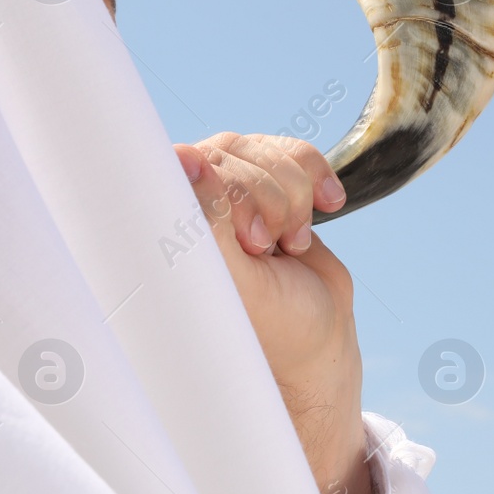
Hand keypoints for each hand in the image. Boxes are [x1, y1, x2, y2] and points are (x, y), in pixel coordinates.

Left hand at [174, 133, 375, 493]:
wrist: (319, 339)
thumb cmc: (269, 326)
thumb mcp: (235, 280)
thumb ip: (208, 219)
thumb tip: (184, 155)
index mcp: (168, 227)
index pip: (188, 166)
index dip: (230, 195)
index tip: (249, 242)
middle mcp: (194, 202)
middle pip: (236, 155)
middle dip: (269, 203)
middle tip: (266, 252)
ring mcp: (234, 189)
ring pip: (269, 153)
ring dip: (294, 200)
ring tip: (289, 246)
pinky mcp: (273, 184)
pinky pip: (298, 154)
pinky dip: (318, 181)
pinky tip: (325, 207)